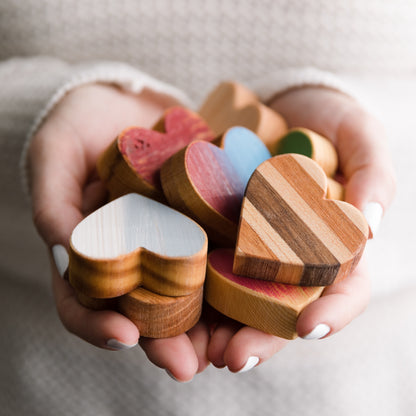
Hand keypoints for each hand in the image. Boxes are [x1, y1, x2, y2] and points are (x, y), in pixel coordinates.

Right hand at [28, 83, 209, 381]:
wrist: (128, 102)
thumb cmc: (80, 124)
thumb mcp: (56, 153)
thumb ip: (53, 199)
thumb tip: (64, 249)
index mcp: (93, 249)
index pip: (86, 299)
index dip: (97, 322)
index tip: (124, 335)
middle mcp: (134, 254)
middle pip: (144, 308)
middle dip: (165, 340)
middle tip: (188, 364)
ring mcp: (172, 241)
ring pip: (188, 292)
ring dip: (207, 324)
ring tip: (229, 346)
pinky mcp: (205, 221)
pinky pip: (220, 252)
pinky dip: (236, 276)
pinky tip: (255, 290)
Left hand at [206, 86, 395, 372]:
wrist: (281, 106)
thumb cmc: (330, 122)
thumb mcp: (360, 137)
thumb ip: (373, 174)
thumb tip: (371, 224)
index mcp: (331, 246)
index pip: (342, 291)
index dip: (331, 314)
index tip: (309, 328)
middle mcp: (287, 257)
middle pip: (278, 310)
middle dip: (258, 338)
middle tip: (232, 357)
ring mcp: (247, 247)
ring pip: (234, 300)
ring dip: (212, 329)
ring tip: (191, 348)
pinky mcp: (212, 230)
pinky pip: (197, 261)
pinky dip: (183, 286)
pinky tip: (164, 300)